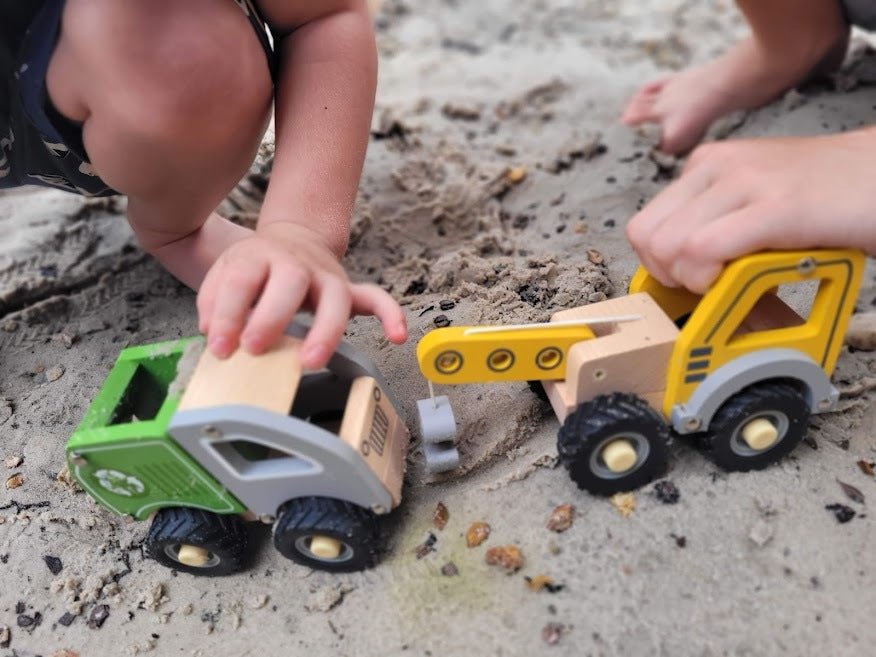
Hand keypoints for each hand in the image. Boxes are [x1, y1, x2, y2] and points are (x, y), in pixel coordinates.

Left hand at [197, 222, 406, 367]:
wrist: (290, 240)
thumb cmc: (254, 269)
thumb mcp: (223, 275)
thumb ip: (214, 303)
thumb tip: (215, 334)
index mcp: (258, 256)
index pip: (241, 280)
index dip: (228, 314)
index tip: (221, 348)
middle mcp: (295, 262)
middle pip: (290, 281)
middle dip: (272, 317)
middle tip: (255, 348)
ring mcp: (326, 275)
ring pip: (335, 296)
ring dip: (325, 329)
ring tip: (311, 360)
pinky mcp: (346, 288)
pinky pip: (375, 298)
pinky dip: (390, 315)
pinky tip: (397, 336)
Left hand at [625, 129, 875, 292]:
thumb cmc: (825, 195)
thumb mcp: (752, 198)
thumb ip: (712, 220)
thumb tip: (676, 268)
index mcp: (706, 164)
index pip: (644, 226)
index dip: (660, 265)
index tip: (692, 278)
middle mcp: (717, 166)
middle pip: (648, 238)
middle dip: (670, 277)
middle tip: (710, 286)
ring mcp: (746, 182)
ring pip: (669, 246)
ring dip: (692, 281)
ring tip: (731, 283)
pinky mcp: (776, 207)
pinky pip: (705, 249)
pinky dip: (712, 278)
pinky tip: (743, 281)